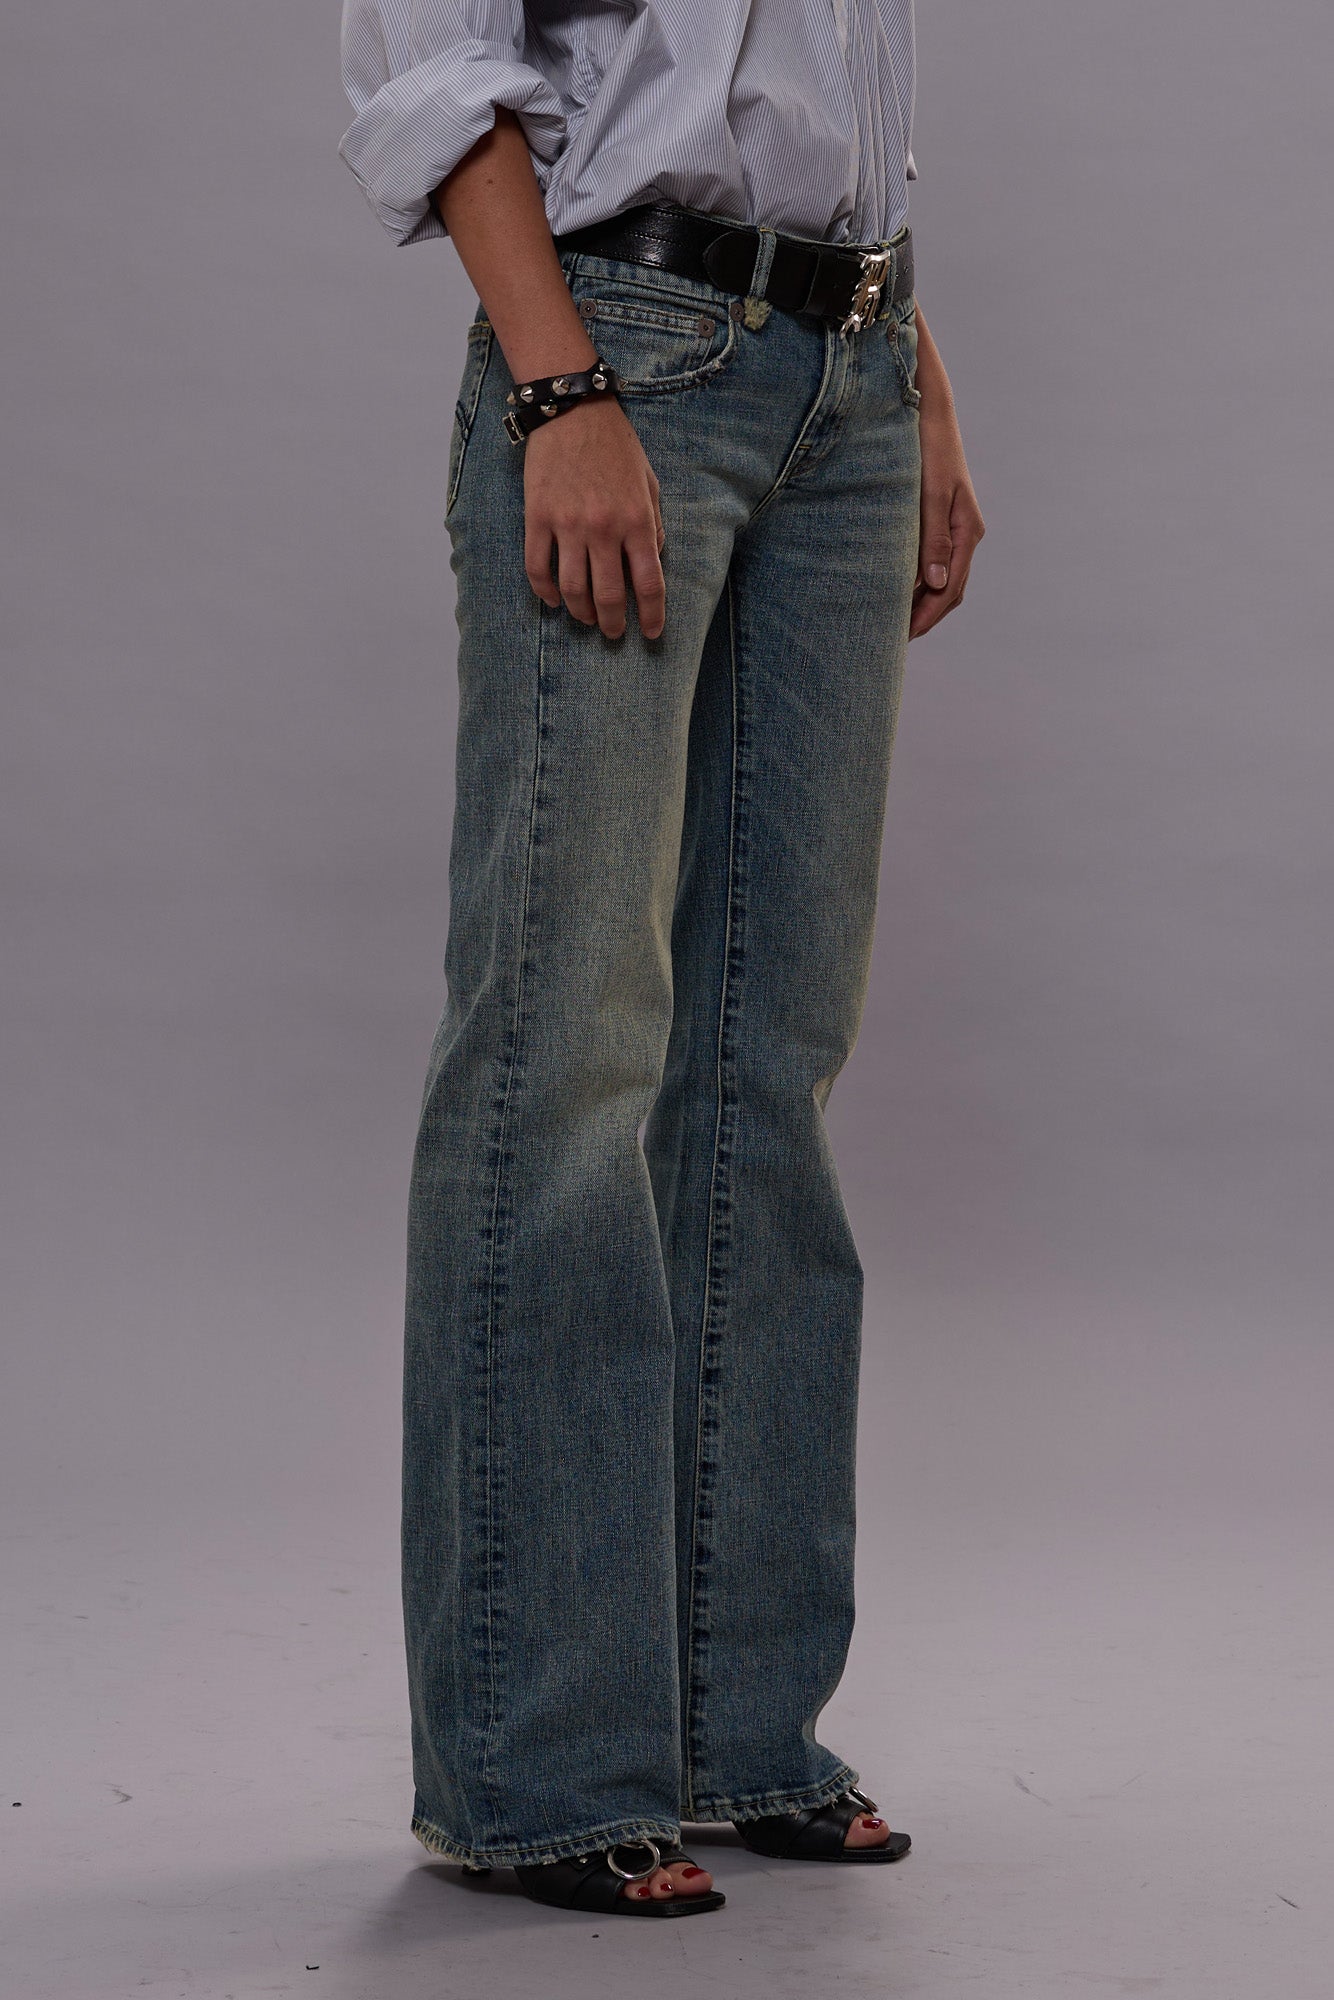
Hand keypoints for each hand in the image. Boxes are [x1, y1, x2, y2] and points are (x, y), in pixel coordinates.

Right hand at [523, 396, 667, 639]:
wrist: (573, 410)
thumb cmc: (615, 446)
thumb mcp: (648, 482)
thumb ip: (654, 523)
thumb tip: (654, 560)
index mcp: (637, 521)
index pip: (650, 584)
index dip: (652, 616)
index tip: (651, 633)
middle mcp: (604, 528)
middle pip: (609, 596)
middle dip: (613, 624)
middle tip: (613, 633)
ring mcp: (568, 525)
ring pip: (573, 589)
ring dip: (581, 613)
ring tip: (586, 619)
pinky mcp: (538, 518)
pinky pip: (537, 568)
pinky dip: (545, 592)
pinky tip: (554, 600)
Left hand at [909, 310, 984, 640]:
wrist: (927, 404)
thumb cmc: (926, 445)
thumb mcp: (927, 492)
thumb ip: (931, 539)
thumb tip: (933, 586)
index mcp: (965, 531)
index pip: (949, 590)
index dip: (926, 618)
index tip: (901, 639)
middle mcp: (962, 532)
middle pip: (945, 590)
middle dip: (921, 617)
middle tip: (888, 641)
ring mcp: (950, 524)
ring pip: (936, 577)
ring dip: (915, 600)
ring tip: (885, 620)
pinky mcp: (935, 515)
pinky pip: (926, 558)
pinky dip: (910, 578)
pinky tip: (887, 585)